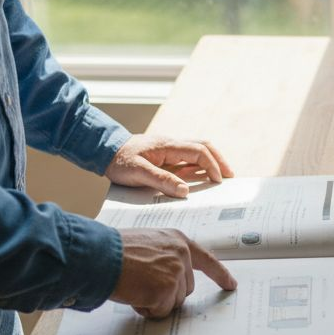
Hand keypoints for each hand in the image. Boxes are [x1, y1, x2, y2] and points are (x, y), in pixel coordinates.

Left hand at [106, 135, 234, 197]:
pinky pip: (187, 158)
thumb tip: (184, 190)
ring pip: (197, 150)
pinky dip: (199, 165)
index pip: (198, 151)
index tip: (218, 180)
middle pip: (203, 146)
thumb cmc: (119, 161)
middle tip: (230, 176)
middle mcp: (171, 144)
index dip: (212, 165)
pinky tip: (200, 177)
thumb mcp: (138, 172)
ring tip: (220, 176)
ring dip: (211, 161)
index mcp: (168, 146)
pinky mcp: (165, 155)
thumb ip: (161, 180)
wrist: (104, 150)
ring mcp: (169, 149)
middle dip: (219, 160)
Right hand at [110, 228, 236, 317]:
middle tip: (142, 282)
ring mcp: (175, 273)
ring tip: (135, 285)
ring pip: (173, 303)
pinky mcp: (166, 291)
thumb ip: (165, 257)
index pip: (206, 260)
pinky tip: (134, 293)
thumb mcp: (147, 244)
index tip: (231, 285)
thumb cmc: (114, 251)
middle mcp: (181, 255)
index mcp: (177, 241)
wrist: (99, 255)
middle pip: (186, 289)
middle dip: (166, 293)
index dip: (220, 274)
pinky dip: (146, 308)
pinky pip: (160, 311)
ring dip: (154, 301)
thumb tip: (173, 280)